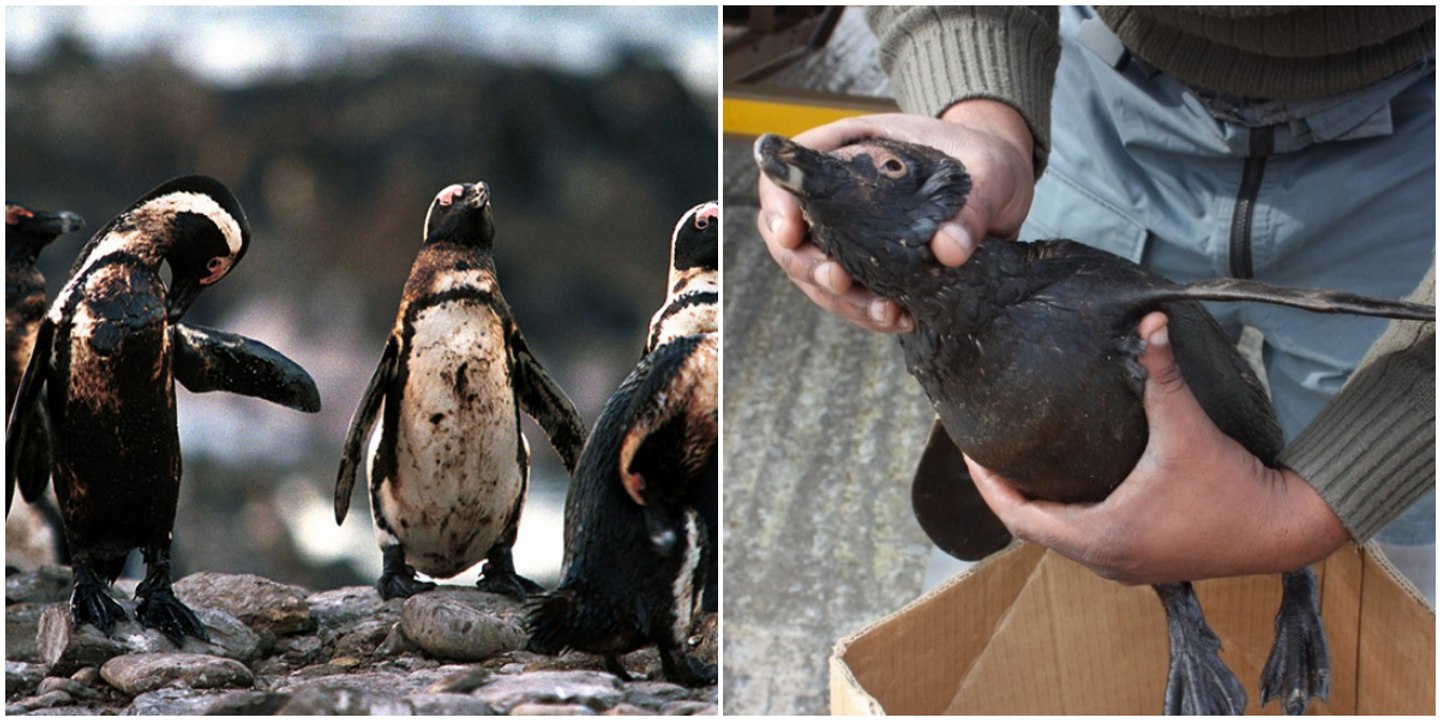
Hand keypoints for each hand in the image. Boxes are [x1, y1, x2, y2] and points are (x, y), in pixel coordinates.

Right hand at [756, 100, 1034, 332]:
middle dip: (806, 265)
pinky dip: (867, 313)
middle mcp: (840, 195)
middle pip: (790, 234)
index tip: (791, 233)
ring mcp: (851, 234)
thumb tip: (948, 250)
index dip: (779, 204)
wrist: (1003, 187)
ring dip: (838, 300)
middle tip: (838, 281)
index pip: (792, 173)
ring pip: (815, 274)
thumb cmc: (987, 161)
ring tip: (881, 313)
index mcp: (850, 150)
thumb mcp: (989, 172)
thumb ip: (971, 206)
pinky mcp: (872, 266)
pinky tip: (900, 319)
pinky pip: (851, 296)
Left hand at [967, 312, 1350, 584]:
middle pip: (1031, 528)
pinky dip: (1066, 514)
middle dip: (1006, 490)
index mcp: (1099, 537)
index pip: (1017, 516)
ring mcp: (1123, 566)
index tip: (968, 453)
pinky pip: (1085, 539)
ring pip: (1058, 538)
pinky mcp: (1143, 561)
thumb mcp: (1187, 427)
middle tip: (987, 451)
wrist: (1286, 529)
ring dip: (1036, 505)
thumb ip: (1163, 374)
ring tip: (1018, 462)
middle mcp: (1104, 560)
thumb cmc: (1233, 485)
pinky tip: (1066, 482)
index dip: (987, 485)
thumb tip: (1151, 319)